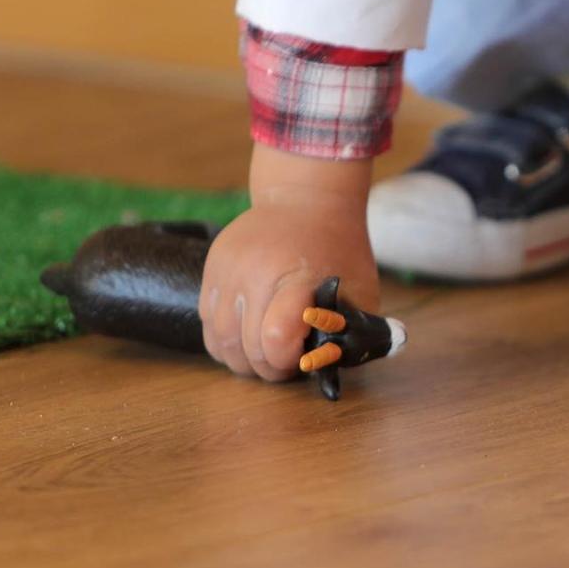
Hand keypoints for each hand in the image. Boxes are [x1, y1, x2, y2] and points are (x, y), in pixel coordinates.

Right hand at [198, 147, 377, 381]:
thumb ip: (351, 331)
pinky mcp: (210, 269)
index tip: (303, 355)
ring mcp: (227, 271)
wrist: (306, 199)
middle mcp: (255, 274)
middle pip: (247, 348)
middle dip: (269, 367)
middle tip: (288, 361)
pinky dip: (225, 341)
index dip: (287, 359)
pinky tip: (247, 337)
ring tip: (267, 352)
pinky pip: (207, 323)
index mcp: (297, 279)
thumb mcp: (361, 290)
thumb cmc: (340, 251)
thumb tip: (331, 368)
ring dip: (244, 359)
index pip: (275, 338)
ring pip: (221, 342)